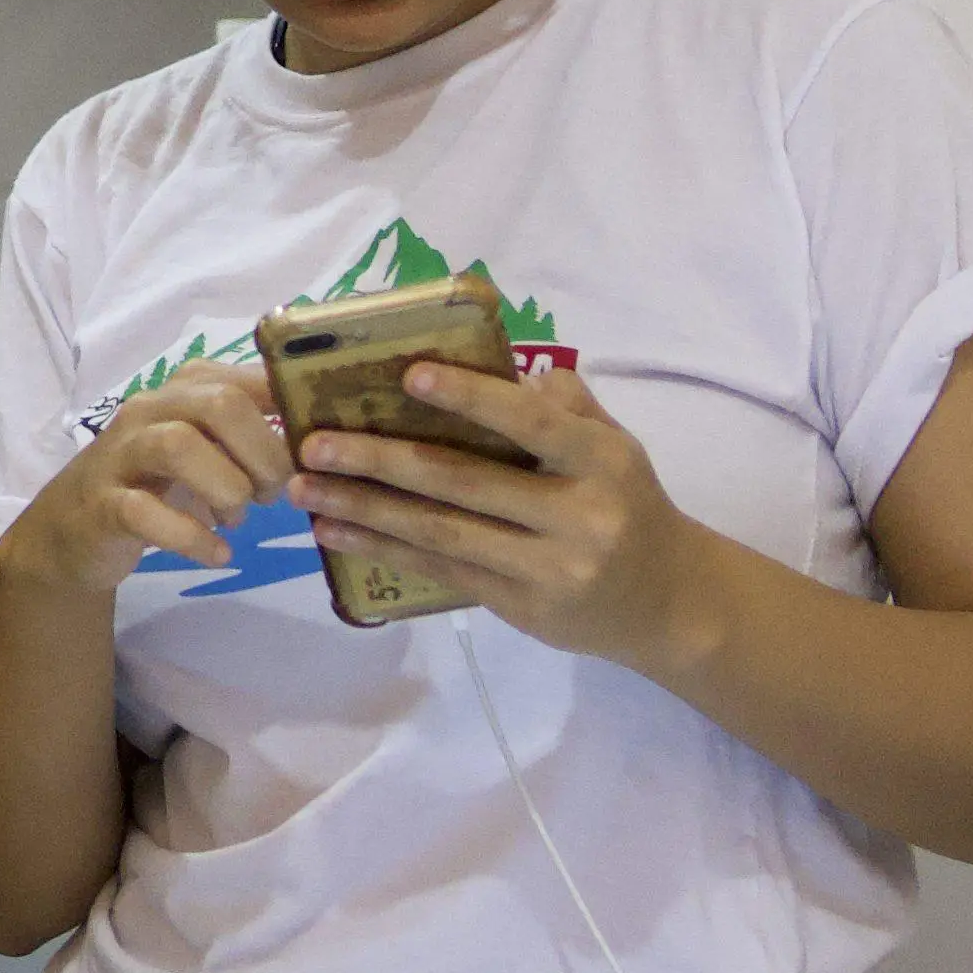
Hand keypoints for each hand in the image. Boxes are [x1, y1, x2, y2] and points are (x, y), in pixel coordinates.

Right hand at [0, 361, 288, 604]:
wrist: (71, 530)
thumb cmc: (153, 485)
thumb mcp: (203, 448)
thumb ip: (251, 432)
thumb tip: (320, 441)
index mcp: (183, 389)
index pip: (248, 376)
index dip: (291, 410)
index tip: (315, 447)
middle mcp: (149, 409)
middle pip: (218, 403)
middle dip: (263, 452)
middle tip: (273, 493)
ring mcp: (121, 455)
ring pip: (178, 446)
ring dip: (227, 489)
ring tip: (239, 519)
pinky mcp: (102, 504)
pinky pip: (147, 513)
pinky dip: (193, 537)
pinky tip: (217, 553)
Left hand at [299, 360, 709, 666]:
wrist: (667, 602)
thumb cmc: (628, 504)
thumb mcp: (615, 446)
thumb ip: (563, 407)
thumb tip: (501, 366)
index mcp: (601, 462)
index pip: (530, 424)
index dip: (470, 399)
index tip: (409, 376)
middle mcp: (577, 516)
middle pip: (464, 482)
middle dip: (379, 461)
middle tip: (313, 443)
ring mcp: (547, 567)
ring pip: (440, 532)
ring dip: (364, 509)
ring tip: (305, 490)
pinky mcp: (520, 606)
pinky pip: (441, 570)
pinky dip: (383, 548)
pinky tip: (337, 531)